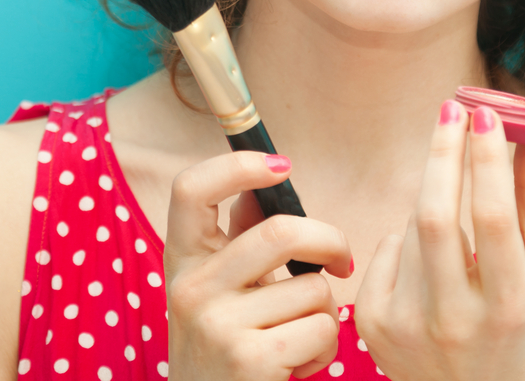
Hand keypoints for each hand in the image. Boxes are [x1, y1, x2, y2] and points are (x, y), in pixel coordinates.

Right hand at [164, 151, 352, 380]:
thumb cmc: (225, 350)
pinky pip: (322, 328)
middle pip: (280, 231)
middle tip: (342, 262)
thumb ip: (238, 239)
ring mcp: (216, 325)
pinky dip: (327, 347)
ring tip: (300, 336)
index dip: (237, 164)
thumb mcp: (217, 292)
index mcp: (182, 262)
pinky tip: (300, 363)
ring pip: (314, 286)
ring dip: (326, 312)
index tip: (282, 166)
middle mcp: (191, 289)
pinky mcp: (249, 361)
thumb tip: (266, 180)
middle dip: (331, 241)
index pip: (190, 189)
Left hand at [355, 101, 524, 380]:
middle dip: (443, 152)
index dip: (487, 160)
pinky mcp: (375, 324)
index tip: (485, 113)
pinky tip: (427, 261)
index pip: (492, 218)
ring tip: (455, 216)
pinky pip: (388, 247)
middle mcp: (455, 319)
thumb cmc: (517, 320)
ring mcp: (408, 324)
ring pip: (412, 226)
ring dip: (434, 200)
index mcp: (509, 304)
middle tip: (451, 107)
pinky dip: (407, 238)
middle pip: (436, 215)